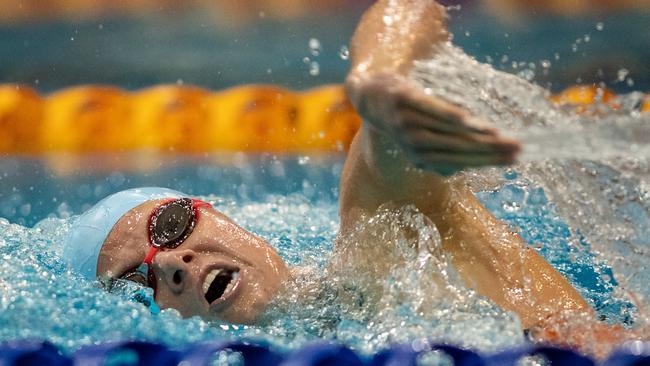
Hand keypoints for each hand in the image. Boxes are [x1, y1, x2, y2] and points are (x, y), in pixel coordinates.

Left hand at [346, 73, 520, 175]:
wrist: (369, 96)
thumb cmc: (403, 118)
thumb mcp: (420, 141)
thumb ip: (441, 154)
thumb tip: (464, 167)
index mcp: (421, 158)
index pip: (461, 161)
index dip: (487, 161)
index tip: (515, 159)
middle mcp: (415, 145)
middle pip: (459, 149)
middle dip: (489, 150)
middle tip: (517, 149)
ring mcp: (408, 123)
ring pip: (447, 132)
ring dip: (474, 136)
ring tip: (499, 136)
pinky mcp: (404, 100)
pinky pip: (431, 110)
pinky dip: (450, 116)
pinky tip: (468, 119)